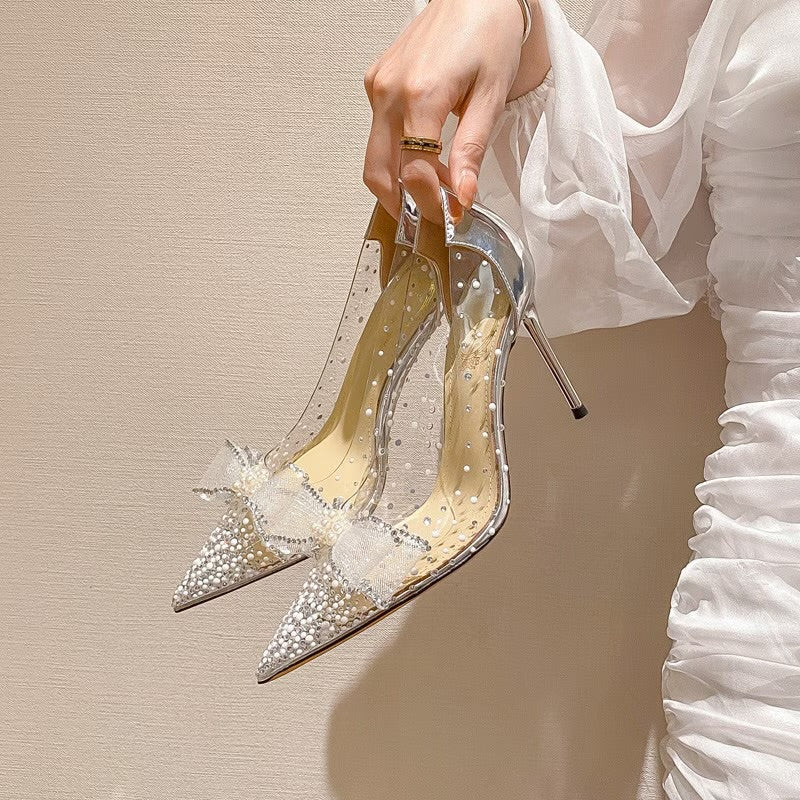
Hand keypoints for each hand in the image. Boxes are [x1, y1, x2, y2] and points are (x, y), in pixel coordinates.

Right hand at [363, 0, 548, 221]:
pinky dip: (397, 156)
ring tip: (437, 185)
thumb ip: (472, 149)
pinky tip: (426, 155)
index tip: (450, 216)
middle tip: (434, 215)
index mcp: (420, 95)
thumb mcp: (491, 96)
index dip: (431, 203)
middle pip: (380, 173)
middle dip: (405, 204)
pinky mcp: (376, 83)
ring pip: (375, 158)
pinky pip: (378, 134)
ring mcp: (378, 87)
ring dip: (401, 183)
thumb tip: (462, 194)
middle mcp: (389, 92)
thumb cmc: (488, 32)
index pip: (414, 171)